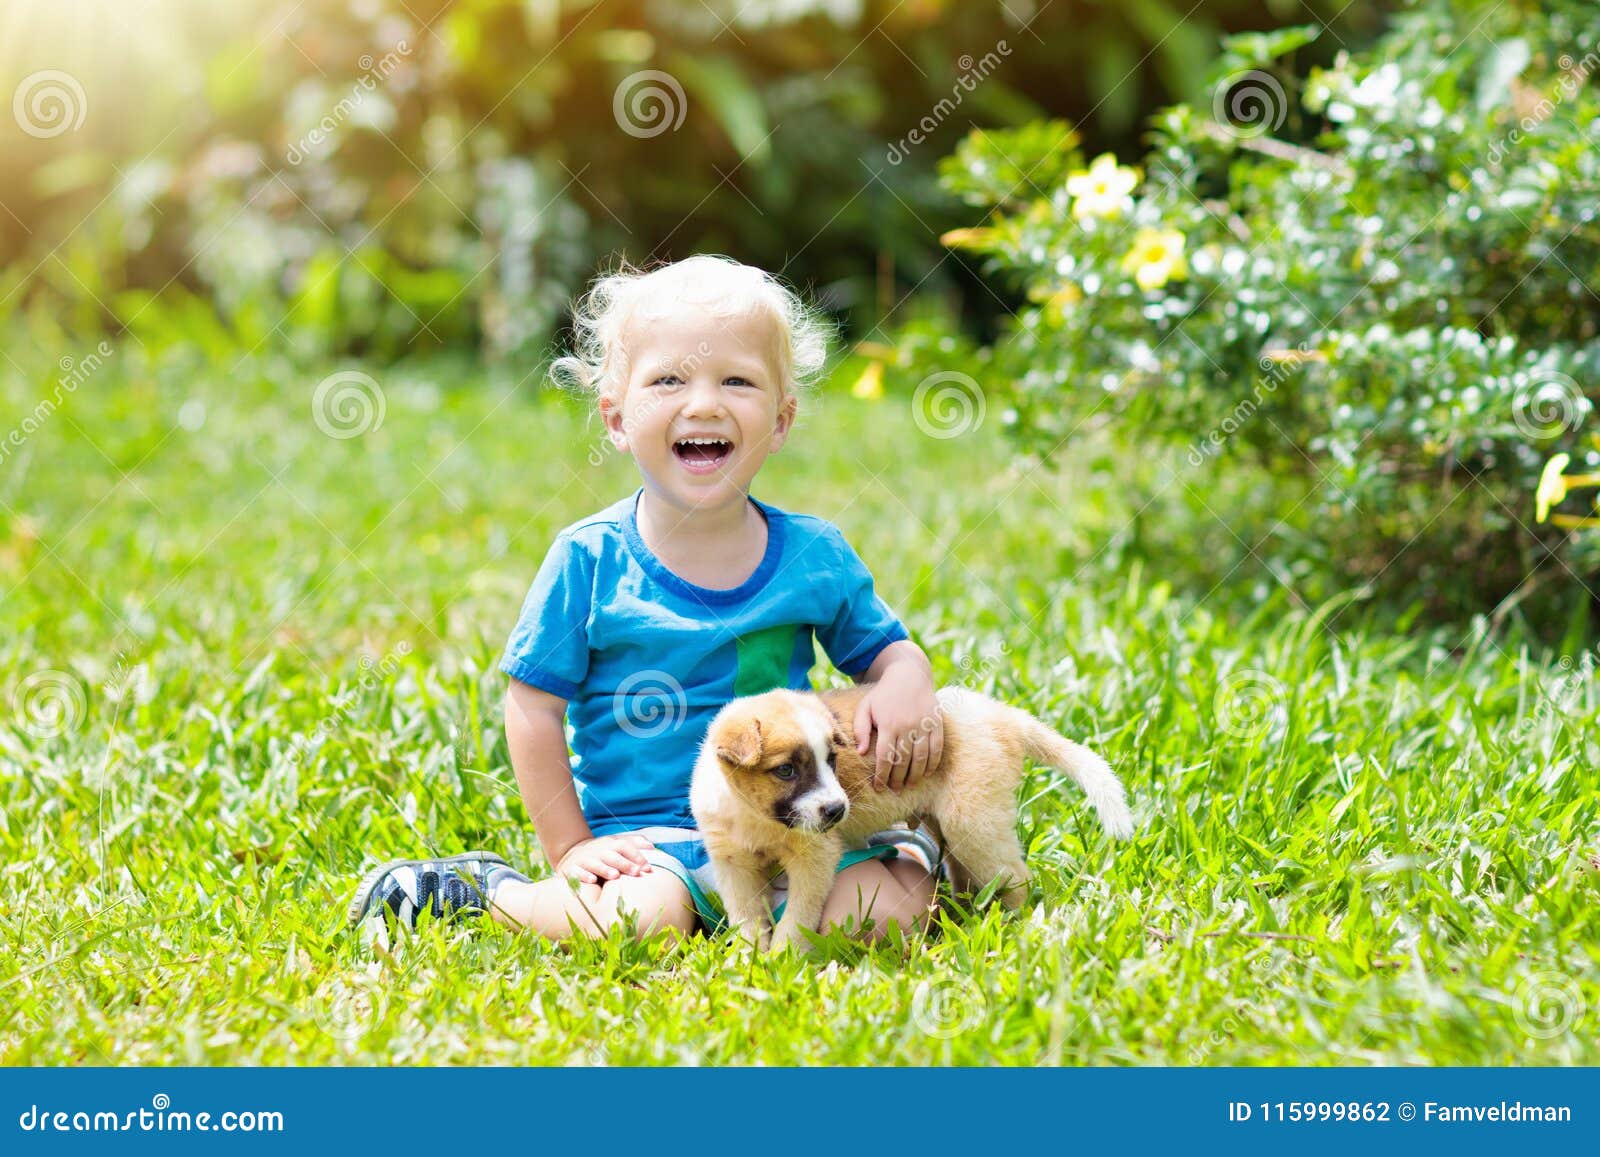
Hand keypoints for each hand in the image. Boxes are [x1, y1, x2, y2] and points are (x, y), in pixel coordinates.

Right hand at [556, 834, 654, 883]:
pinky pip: (576, 871)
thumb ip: (634, 843)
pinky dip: (583, 875)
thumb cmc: (603, 853)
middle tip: (636, 872)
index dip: (636, 855)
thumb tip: (652, 846)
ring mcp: (584, 859)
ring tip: (615, 875)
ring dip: (604, 868)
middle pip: (611, 855)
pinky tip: (592, 880)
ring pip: (594, 862)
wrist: (572, 853)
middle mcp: (598, 851)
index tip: (647, 867)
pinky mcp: (571, 869)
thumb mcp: (617, 844)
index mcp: (610, 844)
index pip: (624, 846)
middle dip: (624, 863)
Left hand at [853, 669, 943, 791]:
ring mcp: (924, 725)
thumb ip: (860, 729)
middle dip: (898, 779)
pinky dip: (932, 763)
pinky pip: (937, 748)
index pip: (885, 757)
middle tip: (895, 790)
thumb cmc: (883, 694)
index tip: (879, 787)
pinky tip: (926, 772)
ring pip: (921, 757)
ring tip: (909, 785)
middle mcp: (907, 726)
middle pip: (903, 761)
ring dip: (915, 775)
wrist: (908, 675)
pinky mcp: (936, 722)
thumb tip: (860, 752)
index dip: (881, 775)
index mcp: (888, 724)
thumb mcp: (865, 707)